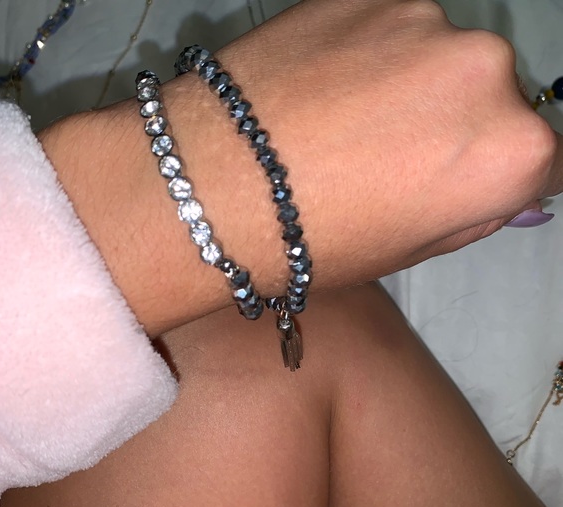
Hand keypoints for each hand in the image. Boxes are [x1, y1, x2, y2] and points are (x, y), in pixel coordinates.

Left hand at [40, 0, 562, 334]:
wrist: (210, 186)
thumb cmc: (311, 241)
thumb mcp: (406, 250)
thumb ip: (469, 209)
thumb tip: (505, 185)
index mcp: (509, 153)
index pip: (543, 159)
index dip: (493, 176)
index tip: (455, 184)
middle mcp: (485, 72)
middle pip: (493, 100)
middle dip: (454, 128)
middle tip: (385, 158)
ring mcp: (425, 21)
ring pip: (438, 59)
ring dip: (409, 86)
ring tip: (341, 123)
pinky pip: (389, 30)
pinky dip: (369, 56)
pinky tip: (320, 89)